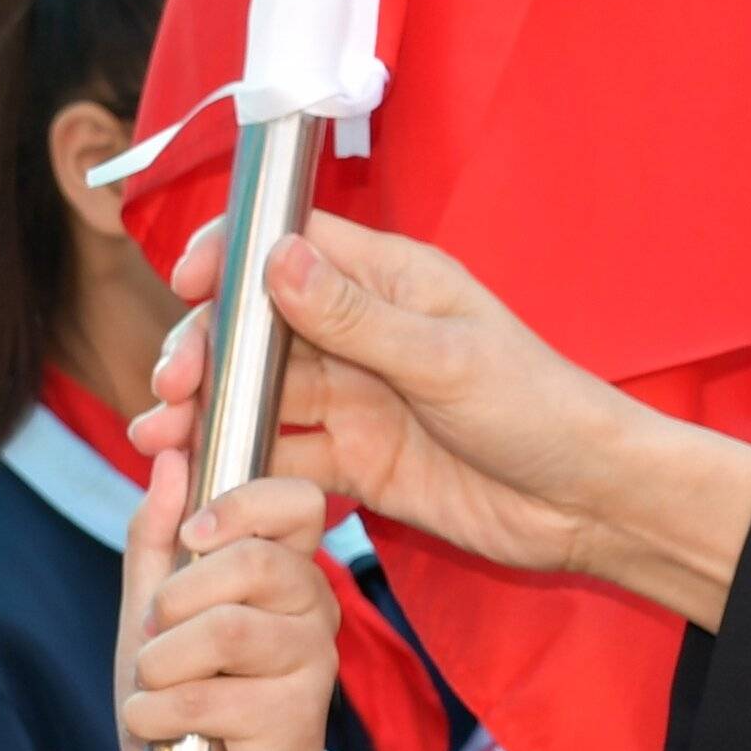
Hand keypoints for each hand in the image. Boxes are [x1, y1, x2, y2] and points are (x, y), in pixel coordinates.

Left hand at [113, 459, 338, 750]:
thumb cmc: (185, 707)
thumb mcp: (155, 615)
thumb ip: (157, 539)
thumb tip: (168, 459)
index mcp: (286, 570)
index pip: (297, 500)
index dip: (240, 502)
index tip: (192, 534)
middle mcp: (314, 611)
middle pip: (254, 561)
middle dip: (177, 598)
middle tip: (157, 634)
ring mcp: (312, 668)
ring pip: (227, 630)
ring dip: (161, 664)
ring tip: (154, 688)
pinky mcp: (295, 725)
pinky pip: (207, 698)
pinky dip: (156, 714)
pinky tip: (160, 729)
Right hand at [146, 211, 750, 628]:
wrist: (588, 504)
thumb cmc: (540, 410)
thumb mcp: (444, 359)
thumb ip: (355, 317)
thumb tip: (278, 259)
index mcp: (392, 282)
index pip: (293, 245)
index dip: (231, 257)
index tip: (184, 283)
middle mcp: (365, 334)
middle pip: (260, 328)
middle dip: (206, 352)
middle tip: (169, 387)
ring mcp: (357, 399)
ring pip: (263, 396)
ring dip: (210, 412)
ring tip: (162, 438)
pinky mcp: (357, 463)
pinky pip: (284, 457)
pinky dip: (242, 465)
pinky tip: (206, 478)